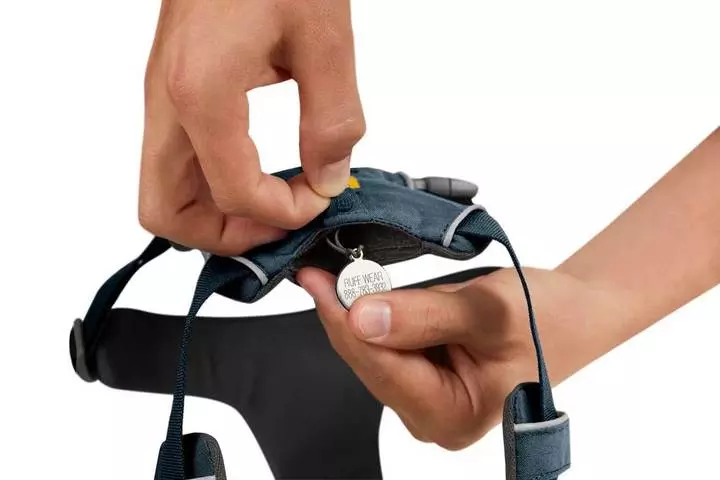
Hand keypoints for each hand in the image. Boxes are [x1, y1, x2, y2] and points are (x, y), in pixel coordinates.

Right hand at [139, 0, 364, 254]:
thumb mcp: (323, 37)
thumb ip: (332, 119)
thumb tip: (328, 176)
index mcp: (201, 92)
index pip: (233, 193)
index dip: (284, 213)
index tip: (320, 199)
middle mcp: (167, 102)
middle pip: (165, 214)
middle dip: (227, 234)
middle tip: (278, 222)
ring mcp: (164, 98)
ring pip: (164, 192)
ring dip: (216, 214)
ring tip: (271, 203)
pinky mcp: (174, 90)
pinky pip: (180, 161)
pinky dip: (214, 184)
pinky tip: (258, 169)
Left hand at [297, 266, 624, 449]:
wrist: (574, 312)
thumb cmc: (547, 316)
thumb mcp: (489, 309)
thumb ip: (425, 316)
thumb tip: (362, 317)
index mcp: (453, 415)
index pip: (381, 367)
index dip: (343, 322)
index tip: (316, 280)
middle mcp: (433, 418)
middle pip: (371, 363)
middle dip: (345, 316)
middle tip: (319, 269)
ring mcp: (428, 400)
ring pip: (374, 353)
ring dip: (357, 313)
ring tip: (336, 274)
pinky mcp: (425, 378)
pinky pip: (387, 345)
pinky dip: (375, 315)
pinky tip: (363, 289)